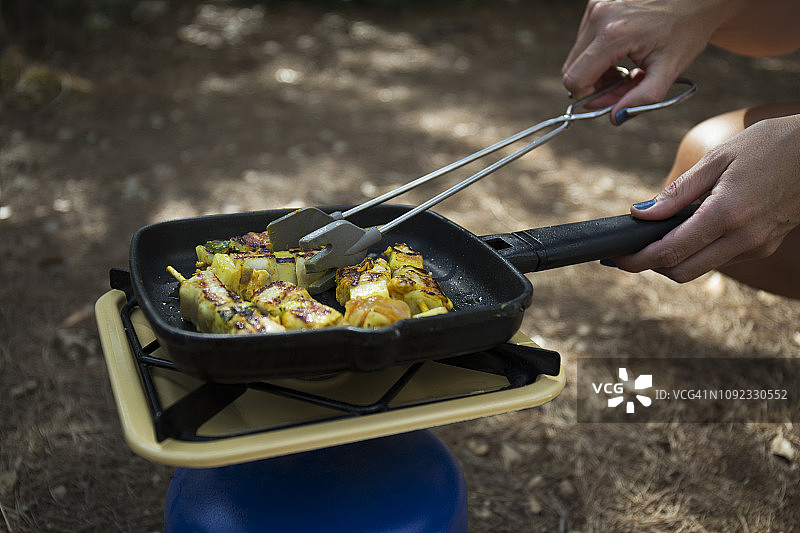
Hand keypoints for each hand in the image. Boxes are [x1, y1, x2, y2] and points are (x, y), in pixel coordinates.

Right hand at [562, 0, 733, 121]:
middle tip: (624, 87)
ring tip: (628, 70)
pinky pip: (585, 42)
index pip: (575, 79)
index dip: (589, 97)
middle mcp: (598, 17)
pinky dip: (600, 55)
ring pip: (577, 57)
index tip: (611, 100)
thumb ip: (641, 99)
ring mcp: (595, 7)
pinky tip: (624, 53)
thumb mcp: (669, 69)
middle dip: (595, 86)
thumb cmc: (687, 28)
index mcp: (613, 34)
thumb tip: (615, 117)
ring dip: (598, 71)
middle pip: (572, 69)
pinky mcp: (597, 4)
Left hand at [613, 114, 799, 281]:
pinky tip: (688, 230)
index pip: (670, 252)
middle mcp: (743, 238)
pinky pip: (720, 258)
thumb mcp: (718, 158)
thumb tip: (642, 213)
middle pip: (681, 272)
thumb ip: (678, 191)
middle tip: (630, 251)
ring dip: (673, 260)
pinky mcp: (763, 246)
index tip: (616, 258)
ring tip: (655, 237)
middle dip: (650, 266)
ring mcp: (755, 246)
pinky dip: (697, 251)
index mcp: (726, 214)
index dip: (637, 260)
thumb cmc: (769, 145)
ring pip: (700, 269)